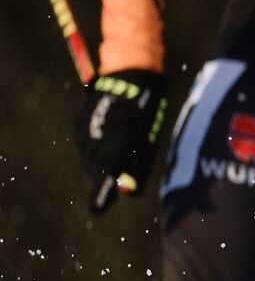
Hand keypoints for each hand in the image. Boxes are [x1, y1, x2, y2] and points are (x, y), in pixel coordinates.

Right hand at [73, 69, 168, 213]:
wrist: (129, 72)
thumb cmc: (148, 105)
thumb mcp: (149, 136)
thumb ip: (139, 164)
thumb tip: (129, 191)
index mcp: (119, 140)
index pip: (107, 174)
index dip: (103, 193)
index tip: (99, 209)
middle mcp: (98, 137)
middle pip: (97, 170)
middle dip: (109, 176)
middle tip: (123, 178)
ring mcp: (84, 131)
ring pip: (89, 159)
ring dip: (102, 161)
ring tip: (121, 146)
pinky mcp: (78, 124)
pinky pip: (86, 145)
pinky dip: (96, 147)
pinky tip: (110, 134)